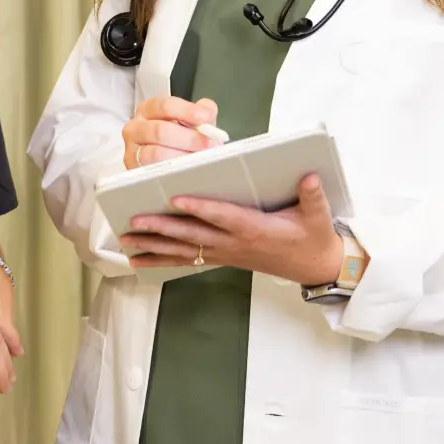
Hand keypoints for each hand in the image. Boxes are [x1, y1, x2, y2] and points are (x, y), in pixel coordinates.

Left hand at [120, 173, 344, 285]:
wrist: (314, 267)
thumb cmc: (313, 237)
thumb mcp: (318, 216)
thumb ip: (312, 196)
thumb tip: (310, 175)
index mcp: (254, 228)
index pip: (223, 216)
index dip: (200, 208)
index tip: (177, 198)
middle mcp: (234, 243)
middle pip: (193, 235)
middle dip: (162, 229)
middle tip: (135, 223)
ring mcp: (225, 253)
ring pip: (184, 250)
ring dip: (153, 247)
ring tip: (125, 243)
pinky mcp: (221, 258)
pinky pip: (186, 259)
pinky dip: (161, 259)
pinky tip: (138, 259)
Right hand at [122, 95, 218, 168]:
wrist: (167, 161)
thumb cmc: (178, 138)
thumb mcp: (191, 120)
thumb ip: (202, 112)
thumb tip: (207, 112)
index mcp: (149, 109)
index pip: (165, 106)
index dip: (187, 111)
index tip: (205, 118)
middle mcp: (135, 127)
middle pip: (160, 131)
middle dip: (189, 138)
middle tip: (208, 144)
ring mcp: (132, 150)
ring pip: (156, 153)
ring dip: (181, 157)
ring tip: (199, 159)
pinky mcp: (134, 170)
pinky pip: (153, 172)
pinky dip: (173, 172)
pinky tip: (186, 170)